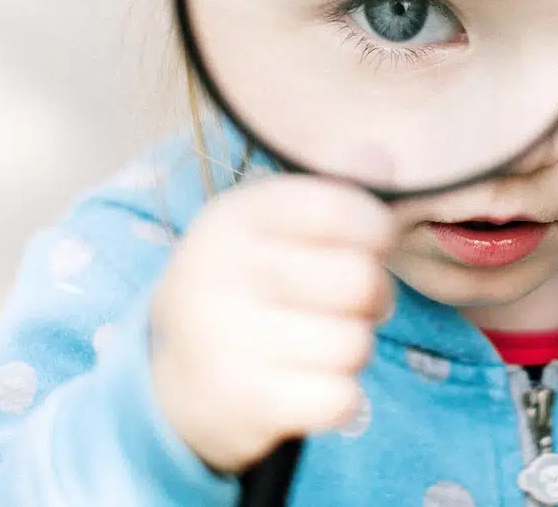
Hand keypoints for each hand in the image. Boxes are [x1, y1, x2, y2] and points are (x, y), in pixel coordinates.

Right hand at [150, 175, 395, 473]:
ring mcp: (228, 340)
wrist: (176, 377)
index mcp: (234, 217)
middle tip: (354, 301)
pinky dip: (341, 397)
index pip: (336, 207)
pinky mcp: (244, 402)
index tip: (376, 240)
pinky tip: (313, 384)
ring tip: (326, 342)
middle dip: (374, 294)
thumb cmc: (247, 286)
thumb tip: (382, 155)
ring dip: (355, 348)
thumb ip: (330, 190)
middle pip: (359, 279)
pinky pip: (341, 399)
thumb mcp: (272, 226)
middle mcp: (223, 273)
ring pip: (354, 343)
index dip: (377, 227)